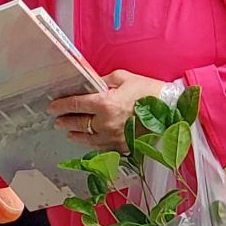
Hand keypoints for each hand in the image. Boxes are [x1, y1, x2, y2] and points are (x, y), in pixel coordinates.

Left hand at [48, 70, 172, 151]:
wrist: (174, 110)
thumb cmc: (150, 91)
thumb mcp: (124, 78)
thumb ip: (102, 81)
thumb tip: (89, 84)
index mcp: (105, 104)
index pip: (74, 105)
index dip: (60, 106)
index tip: (51, 107)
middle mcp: (106, 124)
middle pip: (77, 123)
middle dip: (64, 121)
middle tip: (58, 119)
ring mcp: (114, 138)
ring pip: (87, 139)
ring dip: (75, 134)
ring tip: (68, 131)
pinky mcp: (123, 147)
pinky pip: (101, 147)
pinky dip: (93, 142)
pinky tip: (89, 139)